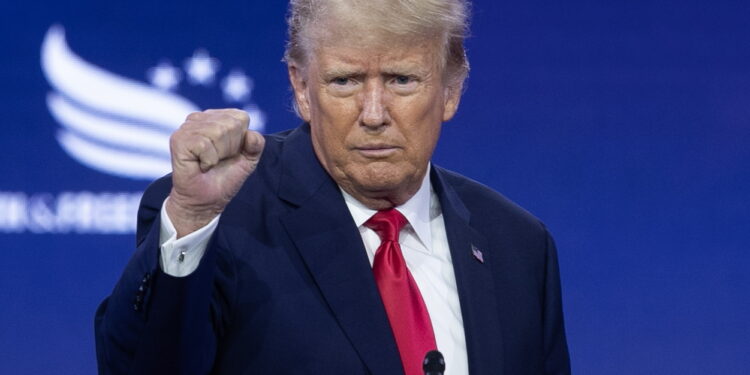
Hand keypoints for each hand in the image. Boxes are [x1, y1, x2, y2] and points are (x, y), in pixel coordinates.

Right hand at [166, 109, 264, 236]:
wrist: (206, 200)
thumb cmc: (225, 177)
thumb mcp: (249, 160)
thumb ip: (256, 145)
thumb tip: (250, 135)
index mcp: (217, 117)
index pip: (241, 118)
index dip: (241, 140)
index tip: (230, 153)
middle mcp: (200, 118)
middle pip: (231, 124)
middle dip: (230, 148)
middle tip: (218, 160)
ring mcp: (187, 127)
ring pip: (218, 132)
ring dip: (218, 155)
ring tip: (209, 162)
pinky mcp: (179, 139)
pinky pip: (204, 144)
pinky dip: (208, 160)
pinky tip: (201, 166)